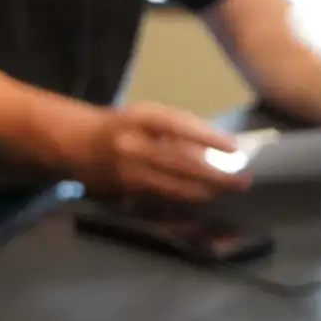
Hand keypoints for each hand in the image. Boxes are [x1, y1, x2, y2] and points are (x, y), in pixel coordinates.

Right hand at [54, 102, 249, 204]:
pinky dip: (183, 203)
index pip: (178, 126)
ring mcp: (126, 173)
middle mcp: (131, 146)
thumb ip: (177, 129)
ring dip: (203, 192)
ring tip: (224, 192)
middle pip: (180, 162)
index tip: (233, 147)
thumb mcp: (146, 116)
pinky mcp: (123, 194)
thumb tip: (217, 151)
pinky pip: (160, 202)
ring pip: (173, 187)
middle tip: (242, 181)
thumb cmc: (122, 126)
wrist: (78, 144)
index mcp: (138, 119)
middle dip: (215, 174)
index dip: (208, 137)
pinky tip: (200, 203)